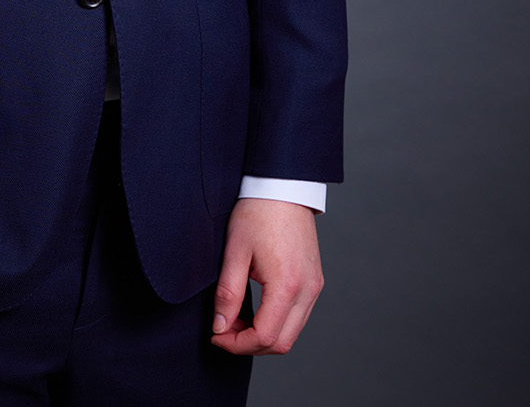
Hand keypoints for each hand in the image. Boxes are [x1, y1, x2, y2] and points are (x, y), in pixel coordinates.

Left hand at [210, 198, 323, 355]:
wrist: (283, 186)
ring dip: (263, 335)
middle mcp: (307, 291)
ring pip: (291, 333)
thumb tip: (220, 326)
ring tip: (236, 319)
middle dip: (250, 345)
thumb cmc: (257, 212)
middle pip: (282, 343)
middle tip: (224, 330)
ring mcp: (314, 287)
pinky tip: (255, 310)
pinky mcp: (314, 281)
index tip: (216, 335)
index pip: (265, 336)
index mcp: (288, 285)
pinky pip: (298, 316)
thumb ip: (228, 293)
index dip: (237, 344)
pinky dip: (276, 322)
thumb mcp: (235, 251)